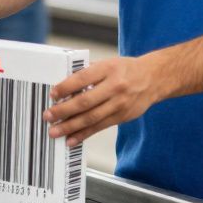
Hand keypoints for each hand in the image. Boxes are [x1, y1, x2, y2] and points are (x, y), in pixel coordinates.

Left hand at [44, 56, 161, 146]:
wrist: (154, 79)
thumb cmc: (126, 69)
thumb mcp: (108, 63)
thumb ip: (88, 72)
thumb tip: (64, 85)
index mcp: (108, 69)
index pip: (83, 78)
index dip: (66, 87)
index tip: (52, 95)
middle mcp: (115, 87)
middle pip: (85, 101)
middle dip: (64, 111)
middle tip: (48, 116)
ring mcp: (119, 104)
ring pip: (91, 118)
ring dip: (71, 126)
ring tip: (55, 131)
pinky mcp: (122, 117)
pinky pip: (100, 127)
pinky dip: (84, 134)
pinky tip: (72, 139)